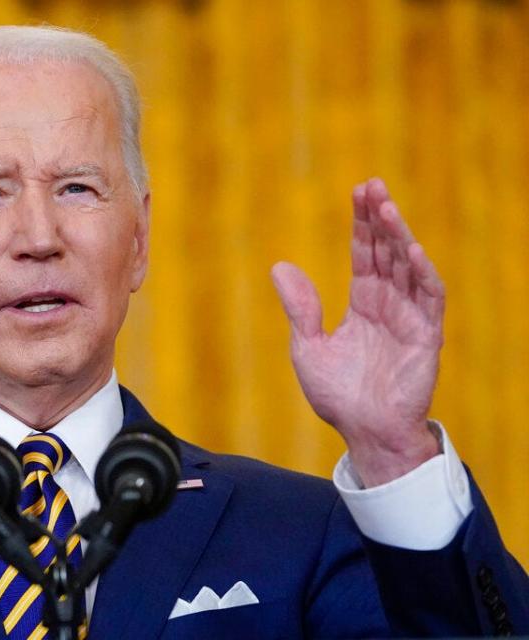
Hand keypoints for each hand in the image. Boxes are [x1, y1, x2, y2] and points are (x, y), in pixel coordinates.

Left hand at [271, 178, 442, 486]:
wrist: (364, 433)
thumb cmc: (338, 395)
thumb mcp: (308, 347)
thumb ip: (300, 308)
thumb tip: (278, 266)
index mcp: (363, 304)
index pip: (365, 254)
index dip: (361, 224)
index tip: (358, 191)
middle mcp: (389, 304)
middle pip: (387, 252)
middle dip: (380, 219)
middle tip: (373, 186)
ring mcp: (409, 318)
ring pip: (408, 268)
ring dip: (399, 237)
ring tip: (387, 208)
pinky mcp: (425, 337)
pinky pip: (429, 300)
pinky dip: (423, 275)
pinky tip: (411, 251)